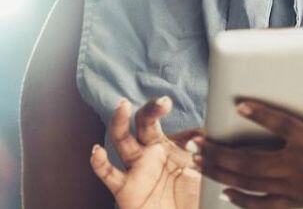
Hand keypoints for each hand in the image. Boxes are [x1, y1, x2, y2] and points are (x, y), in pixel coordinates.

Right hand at [90, 95, 205, 208]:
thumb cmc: (192, 200)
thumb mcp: (204, 172)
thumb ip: (205, 151)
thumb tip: (205, 133)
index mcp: (165, 146)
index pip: (160, 122)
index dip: (160, 109)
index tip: (168, 105)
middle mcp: (147, 153)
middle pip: (141, 123)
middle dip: (149, 110)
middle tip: (160, 104)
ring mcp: (135, 169)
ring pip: (122, 140)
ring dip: (119, 122)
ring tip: (122, 107)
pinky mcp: (124, 189)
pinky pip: (109, 174)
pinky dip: (100, 163)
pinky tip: (97, 152)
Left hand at [196, 84, 302, 208]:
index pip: (284, 126)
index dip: (261, 115)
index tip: (239, 105)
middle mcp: (301, 168)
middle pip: (250, 159)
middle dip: (218, 151)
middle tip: (193, 142)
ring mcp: (296, 189)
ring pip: (249, 182)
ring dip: (220, 171)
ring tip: (197, 162)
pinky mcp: (298, 205)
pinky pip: (264, 204)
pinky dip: (242, 200)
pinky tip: (224, 193)